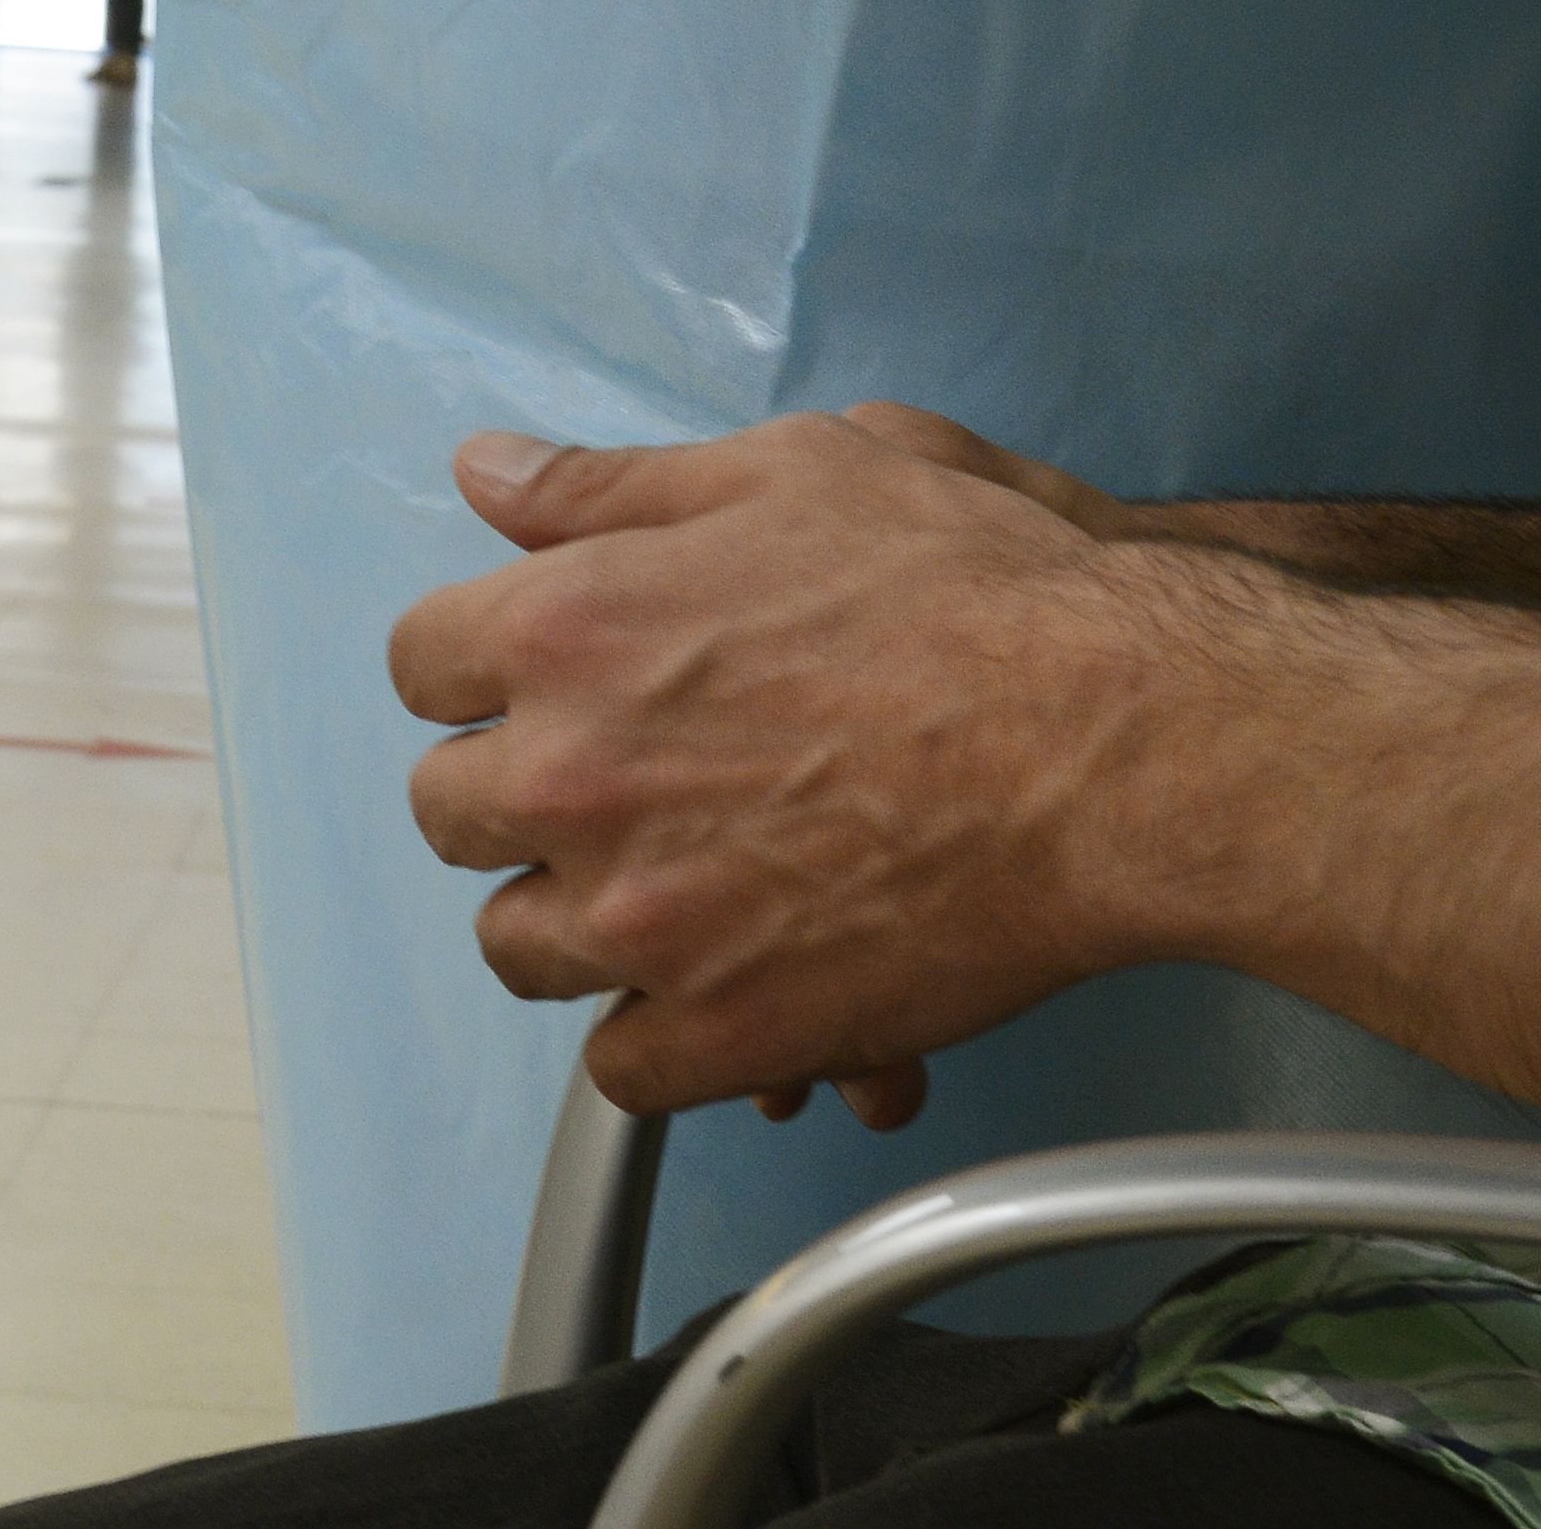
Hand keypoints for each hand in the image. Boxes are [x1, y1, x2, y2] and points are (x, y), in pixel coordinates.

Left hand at [389, 416, 1204, 1120]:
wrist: (1119, 738)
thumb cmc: (980, 589)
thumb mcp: (792, 470)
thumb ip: (612, 486)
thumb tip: (489, 473)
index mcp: (569, 626)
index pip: (421, 663)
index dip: (486, 666)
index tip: (544, 681)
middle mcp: (574, 776)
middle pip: (449, 811)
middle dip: (520, 793)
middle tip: (621, 781)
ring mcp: (641, 918)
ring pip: (518, 947)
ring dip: (578, 917)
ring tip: (677, 883)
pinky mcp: (724, 1030)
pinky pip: (620, 1069)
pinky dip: (665, 1034)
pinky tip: (732, 977)